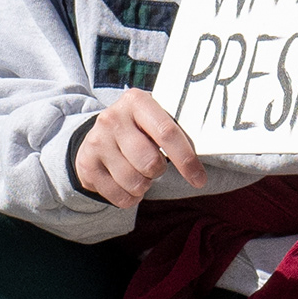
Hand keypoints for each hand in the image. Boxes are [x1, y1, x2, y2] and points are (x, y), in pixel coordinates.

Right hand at [70, 92, 206, 212]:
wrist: (95, 137)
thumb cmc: (139, 130)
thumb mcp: (153, 119)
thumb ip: (175, 130)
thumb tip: (210, 146)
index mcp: (136, 101)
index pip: (167, 133)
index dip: (187, 160)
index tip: (200, 179)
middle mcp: (113, 119)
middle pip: (150, 163)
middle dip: (158, 171)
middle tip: (154, 165)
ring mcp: (97, 142)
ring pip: (135, 182)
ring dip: (144, 185)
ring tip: (139, 172)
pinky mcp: (87, 166)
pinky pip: (119, 197)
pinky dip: (130, 197)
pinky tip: (127, 183)